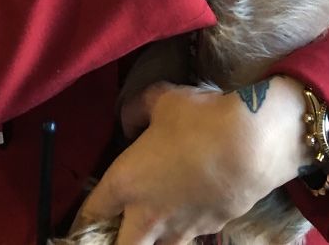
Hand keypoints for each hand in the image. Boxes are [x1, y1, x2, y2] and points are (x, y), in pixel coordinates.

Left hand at [73, 78, 307, 244]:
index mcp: (126, 183)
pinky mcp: (208, 229)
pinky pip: (189, 237)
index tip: (79, 224)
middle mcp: (148, 215)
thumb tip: (128, 123)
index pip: (92, 211)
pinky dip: (186, 230)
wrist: (248, 146)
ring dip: (153, 239)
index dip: (82, 219)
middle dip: (116, 242)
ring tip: (156, 225)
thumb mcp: (161, 99)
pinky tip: (192, 212)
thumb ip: (136, 110)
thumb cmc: (197, 119)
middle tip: (118, 231)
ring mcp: (180, 228)